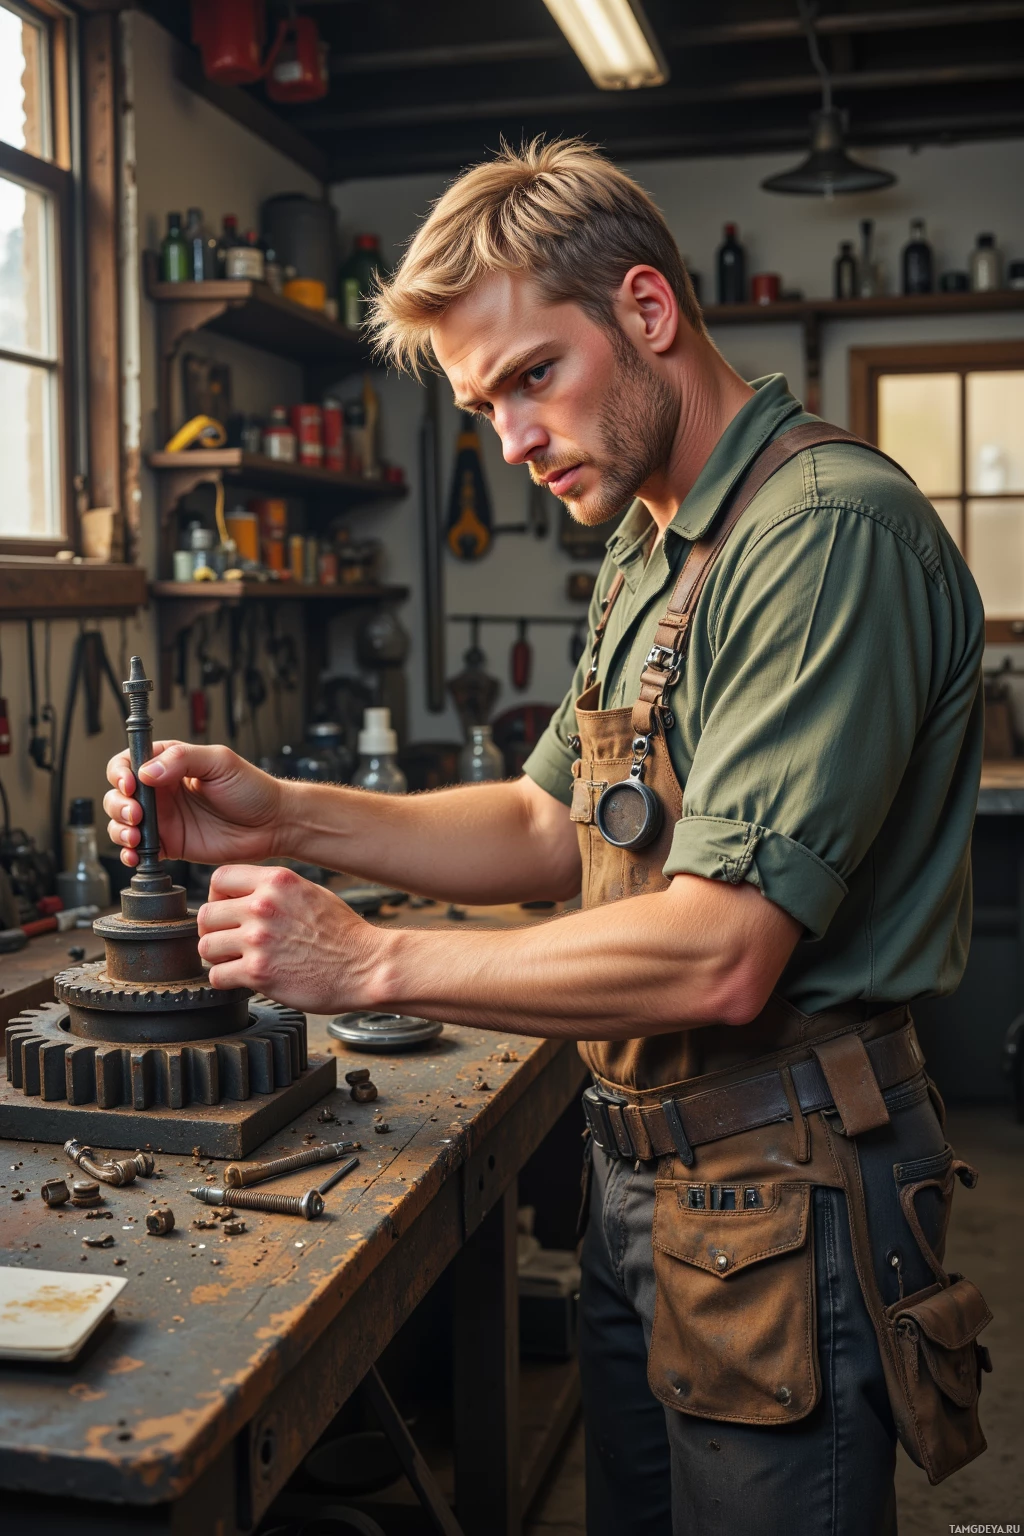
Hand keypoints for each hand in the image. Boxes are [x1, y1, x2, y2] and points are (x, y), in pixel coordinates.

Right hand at [103, 742, 283, 867]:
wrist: (272, 824)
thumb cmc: (252, 789)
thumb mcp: (219, 762)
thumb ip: (182, 760)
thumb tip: (147, 771)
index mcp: (170, 764)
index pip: (128, 762)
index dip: (120, 773)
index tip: (129, 784)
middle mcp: (162, 791)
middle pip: (118, 795)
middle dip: (119, 805)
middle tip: (137, 814)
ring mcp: (164, 819)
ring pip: (122, 823)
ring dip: (120, 830)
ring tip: (137, 837)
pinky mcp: (170, 844)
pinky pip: (138, 851)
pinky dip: (130, 854)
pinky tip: (137, 855)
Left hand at [197, 865, 379, 1013]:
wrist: (366, 967)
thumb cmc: (344, 934)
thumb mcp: (311, 892)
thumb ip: (275, 890)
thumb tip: (246, 895)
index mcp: (276, 881)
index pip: (219, 879)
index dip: (217, 897)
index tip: (226, 912)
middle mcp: (263, 906)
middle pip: (206, 915)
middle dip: (214, 931)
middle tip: (229, 942)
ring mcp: (258, 940)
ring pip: (205, 947)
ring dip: (218, 957)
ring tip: (237, 962)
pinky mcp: (259, 973)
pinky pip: (217, 976)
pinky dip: (226, 980)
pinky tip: (244, 978)